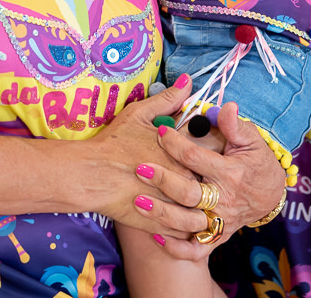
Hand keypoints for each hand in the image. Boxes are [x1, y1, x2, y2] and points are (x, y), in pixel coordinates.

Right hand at [85, 76, 207, 237]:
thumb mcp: (140, 115)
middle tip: (212, 173)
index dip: (216, 148)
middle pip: (214, 181)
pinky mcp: (166, 224)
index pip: (215, 149)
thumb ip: (168, 99)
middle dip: (215, 178)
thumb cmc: (115, 143)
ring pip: (205, 209)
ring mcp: (177, 204)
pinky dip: (189, 223)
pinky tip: (186, 215)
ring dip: (206, 205)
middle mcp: (186, 179)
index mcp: (185, 152)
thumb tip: (188, 81)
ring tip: (201, 199)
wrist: (93, 176)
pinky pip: (188, 228)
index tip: (213, 146)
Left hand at [134, 101, 286, 260]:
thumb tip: (225, 106)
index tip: (159, 130)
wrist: (271, 194)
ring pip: (187, 223)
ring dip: (161, 214)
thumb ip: (235, 125)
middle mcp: (224, 200)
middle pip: (188, 193)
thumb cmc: (256, 162)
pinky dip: (176, 247)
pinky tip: (155, 236)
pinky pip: (196, 249)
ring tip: (137, 201)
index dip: (176, 143)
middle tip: (139, 167)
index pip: (196, 158)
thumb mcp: (251, 140)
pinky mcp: (217, 237)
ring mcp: (220, 221)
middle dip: (162, 180)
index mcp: (230, 173)